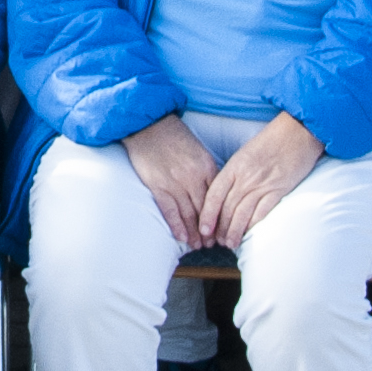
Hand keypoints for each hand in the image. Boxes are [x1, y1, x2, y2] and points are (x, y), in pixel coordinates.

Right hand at [120, 116, 218, 245]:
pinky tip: (182, 238)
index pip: (217, 199)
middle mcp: (193, 177)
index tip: (223, 229)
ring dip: (194, 233)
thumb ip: (206, 171)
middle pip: (205, 210)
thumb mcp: (198, 150)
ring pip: (189, 214)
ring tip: (198, 246)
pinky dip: (177, 226)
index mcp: (206, 166)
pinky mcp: (158, 186)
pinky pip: (170, 211)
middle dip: (210, 230)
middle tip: (213, 244)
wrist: (148, 124)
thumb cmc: (173, 135)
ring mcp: (175, 183)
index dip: (220, 217)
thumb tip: (213, 192)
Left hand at [200, 113, 326, 246]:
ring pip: (242, 213)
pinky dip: (254, 225)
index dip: (207, 214)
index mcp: (234, 166)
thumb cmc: (271, 141)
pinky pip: (262, 212)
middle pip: (227, 207)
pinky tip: (249, 234)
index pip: (214, 195)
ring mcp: (262, 184)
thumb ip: (235, 173)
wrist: (297, 132)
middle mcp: (245, 177)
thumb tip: (226, 194)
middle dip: (219, 228)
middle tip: (216, 241)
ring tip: (230, 243)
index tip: (203, 229)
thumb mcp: (246, 153)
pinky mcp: (279, 190)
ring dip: (234, 231)